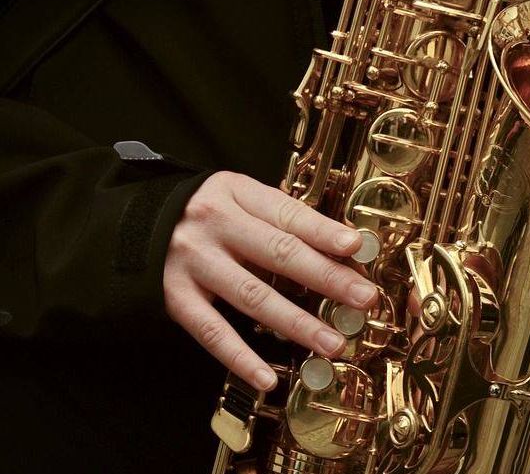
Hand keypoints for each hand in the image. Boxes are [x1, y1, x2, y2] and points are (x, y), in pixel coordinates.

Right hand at [163, 171, 377, 390]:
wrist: (125, 223)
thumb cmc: (200, 213)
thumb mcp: (238, 198)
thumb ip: (281, 219)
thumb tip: (341, 249)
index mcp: (236, 194)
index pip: (288, 214)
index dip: (324, 232)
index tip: (356, 247)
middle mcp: (214, 226)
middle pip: (279, 254)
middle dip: (327, 278)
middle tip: (362, 298)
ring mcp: (193, 263)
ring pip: (253, 297)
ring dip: (298, 323)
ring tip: (332, 343)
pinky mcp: (174, 297)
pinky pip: (212, 332)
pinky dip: (241, 358)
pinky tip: (269, 377)